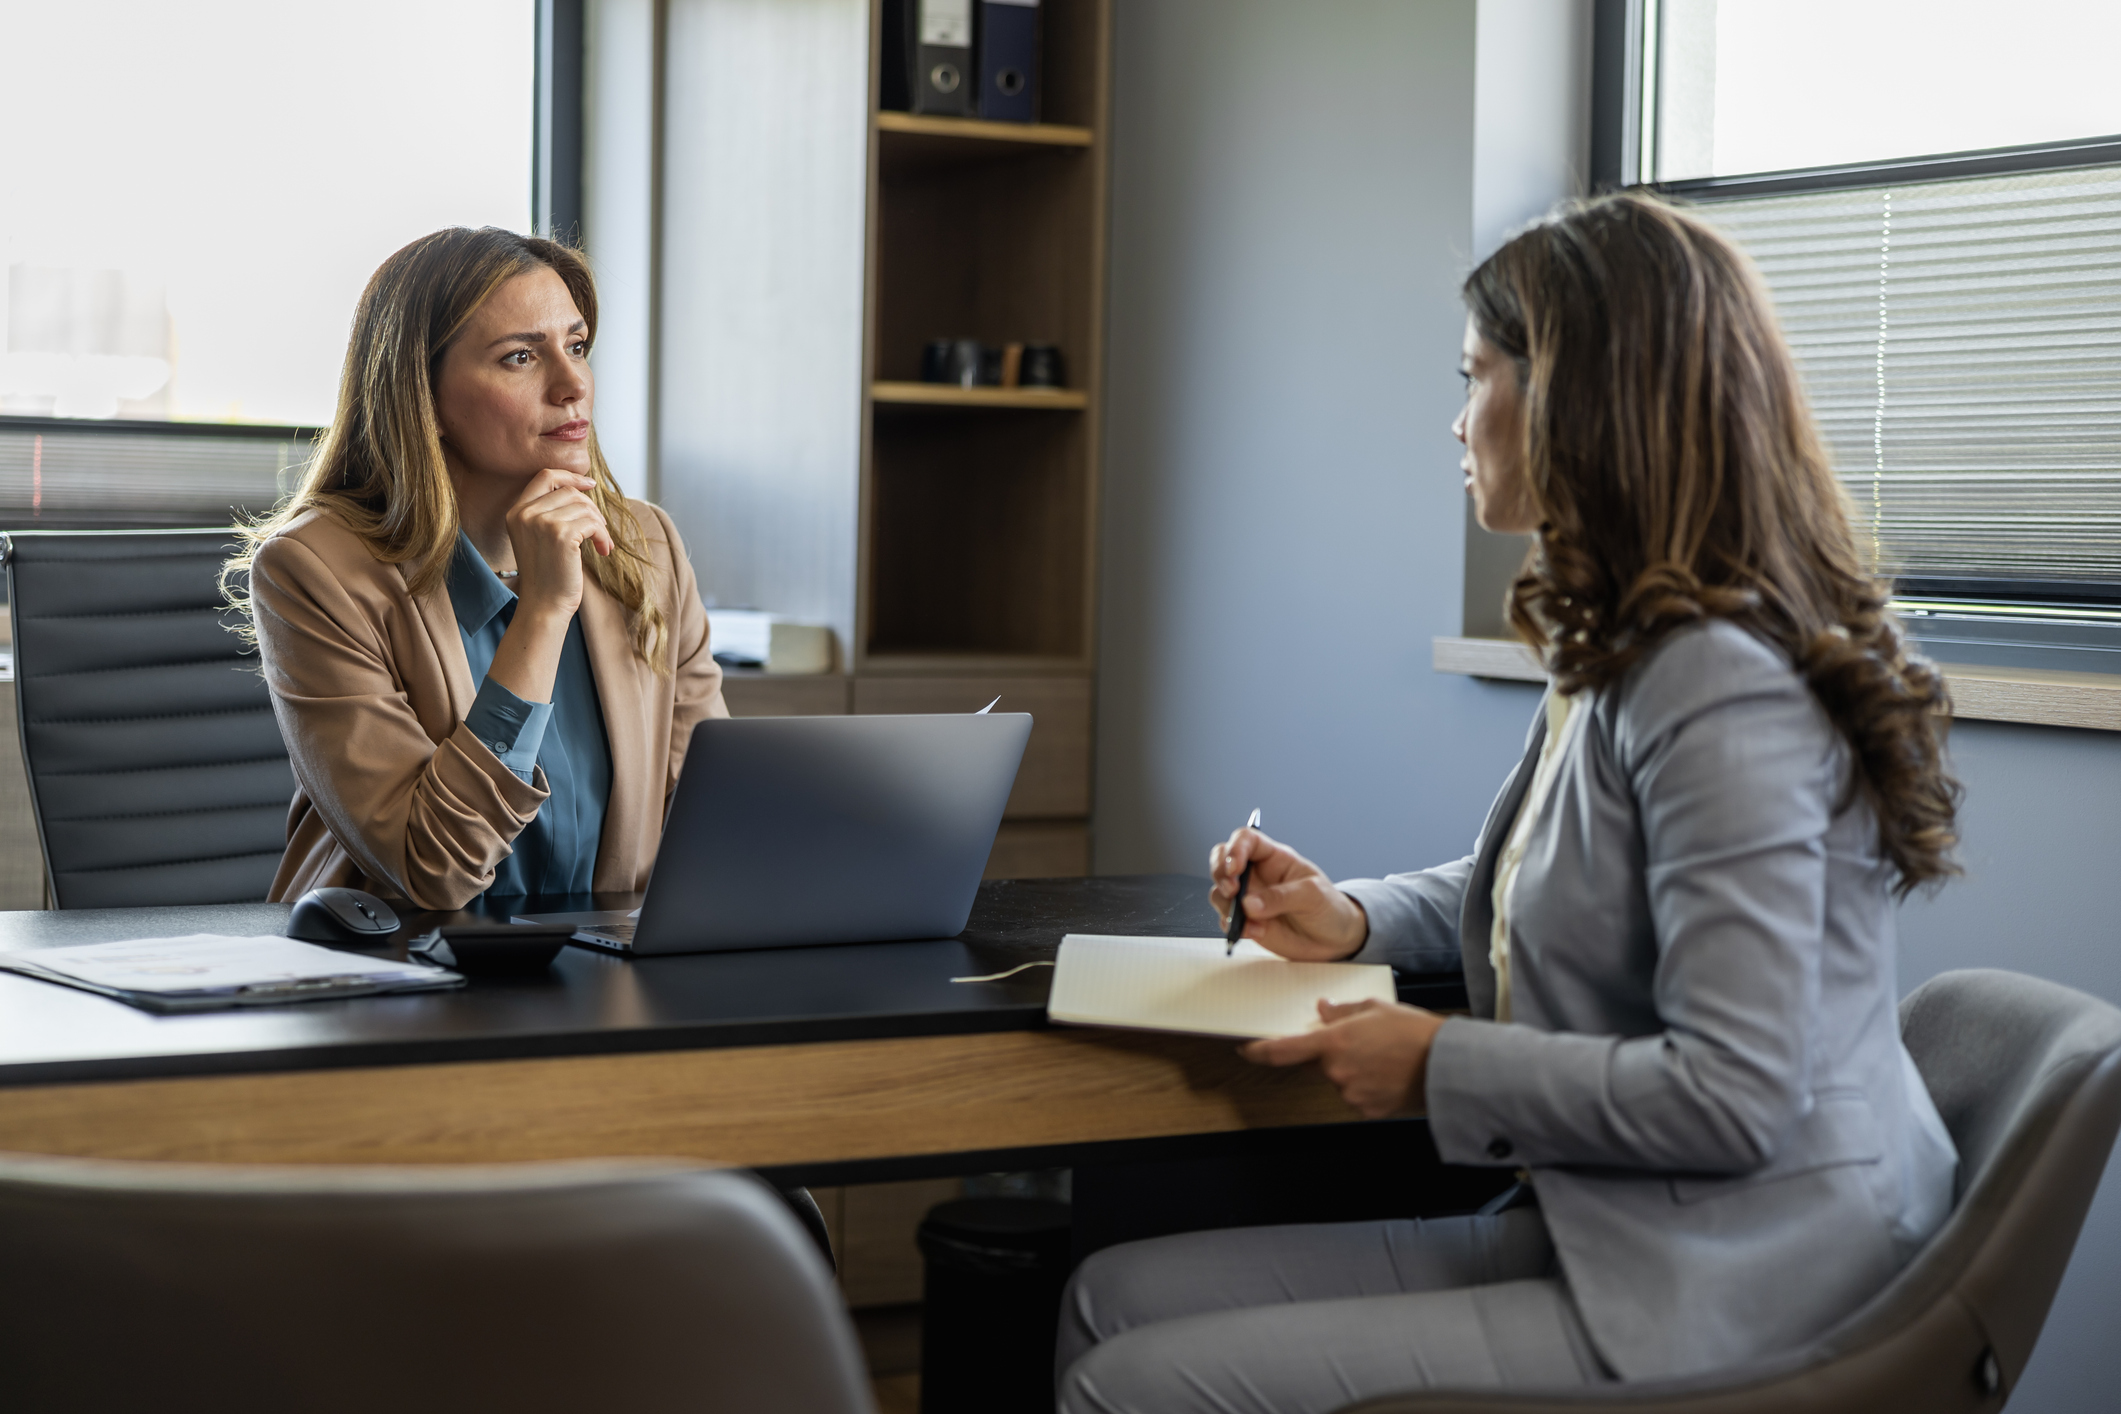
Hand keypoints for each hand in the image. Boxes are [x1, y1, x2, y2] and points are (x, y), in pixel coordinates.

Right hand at [505, 469, 612, 621]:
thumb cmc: (547, 574)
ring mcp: (542, 523)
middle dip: (591, 508)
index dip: (571, 476)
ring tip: (601, 544)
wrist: (544, 605)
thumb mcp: (539, 537)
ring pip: (584, 507)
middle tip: (599, 530)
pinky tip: (603, 551)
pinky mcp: (561, 535)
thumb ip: (549, 512)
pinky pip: (593, 524)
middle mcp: (525, 514)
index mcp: (516, 512)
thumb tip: (582, 488)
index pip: (545, 476)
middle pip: (569, 491)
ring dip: (599, 525)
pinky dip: (603, 537)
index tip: (590, 484)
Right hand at [1210, 827, 1368, 960]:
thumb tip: (1249, 904)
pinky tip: (1255, 932)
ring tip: (1249, 920)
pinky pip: (1227, 920)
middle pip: (1222, 860)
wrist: (1335, 941)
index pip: (1246, 840)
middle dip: (1219, 872)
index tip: (1235, 868)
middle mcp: (1257, 874)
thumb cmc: (1329, 908)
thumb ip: (1281, 897)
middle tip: (1232, 891)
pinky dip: (1234, 927)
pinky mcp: (1247, 920)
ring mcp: (1250, 897)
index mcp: (1275, 858)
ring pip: (1220, 892)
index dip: (1235, 849)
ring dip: (1226, 905)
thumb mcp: (1312, 896)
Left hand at [1242, 998, 1443, 1117]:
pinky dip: (1367, 1086)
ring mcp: (1351, 1094)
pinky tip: (1388, 1074)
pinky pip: (1356, 1096)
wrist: (1446, 1066)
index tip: (1247, 1049)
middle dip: (1331, 1054)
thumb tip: (1323, 1011)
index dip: (1259, 1052)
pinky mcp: (1367, 1110)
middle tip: (1362, 1044)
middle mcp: (1337, 1072)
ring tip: (1383, 1057)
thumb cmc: (1414, 1033)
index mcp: (1334, 1043)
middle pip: (1317, 1064)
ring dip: (1352, 1070)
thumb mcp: (1376, 1009)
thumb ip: (1342, 1011)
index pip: (1282, 1051)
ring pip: (1339, 1080)